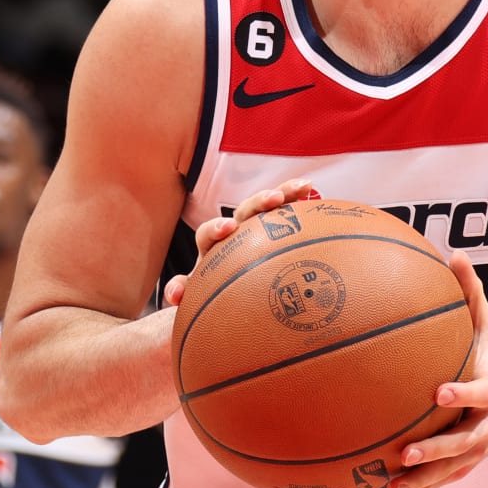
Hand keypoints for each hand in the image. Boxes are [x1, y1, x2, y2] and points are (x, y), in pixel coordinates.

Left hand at [159, 179, 319, 307]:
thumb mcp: (194, 299)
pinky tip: (313, 192)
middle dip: (257, 202)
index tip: (228, 228)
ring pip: (268, 209)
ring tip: (304, 187)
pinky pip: (287, 216)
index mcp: (211, 250)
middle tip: (273, 200)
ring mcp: (255, 233)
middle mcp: (233, 236)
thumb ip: (183, 293)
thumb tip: (174, 294)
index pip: (208, 233)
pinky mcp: (275, 234)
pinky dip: (297, 202)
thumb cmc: (209, 299)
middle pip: (242, 212)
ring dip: (283, 194)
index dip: (216, 228)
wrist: (225, 299)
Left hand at [365, 250, 487, 487]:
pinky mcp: (456, 470)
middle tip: (404, 453)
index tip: (439, 392)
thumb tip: (454, 252)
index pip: (480, 395)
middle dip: (435, 452)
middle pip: (462, 446)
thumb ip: (472, 294)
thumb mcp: (487, 328)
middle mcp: (483, 428)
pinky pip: (430, 485)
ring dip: (416, 486)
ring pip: (445, 474)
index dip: (462, 394)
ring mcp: (471, 455)